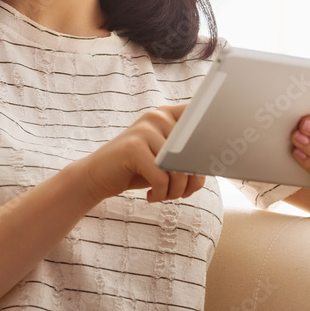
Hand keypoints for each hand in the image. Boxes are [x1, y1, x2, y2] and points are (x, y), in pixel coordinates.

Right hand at [77, 104, 204, 203]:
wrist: (97, 177)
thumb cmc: (138, 169)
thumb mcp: (166, 159)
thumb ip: (187, 156)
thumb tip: (212, 165)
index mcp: (169, 114)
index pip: (202, 121)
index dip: (211, 143)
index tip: (210, 163)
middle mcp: (158, 116)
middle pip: (193, 152)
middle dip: (192, 180)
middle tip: (181, 192)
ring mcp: (144, 130)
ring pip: (178, 167)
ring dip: (176, 190)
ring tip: (165, 195)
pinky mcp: (133, 147)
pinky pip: (161, 177)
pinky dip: (161, 193)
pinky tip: (152, 196)